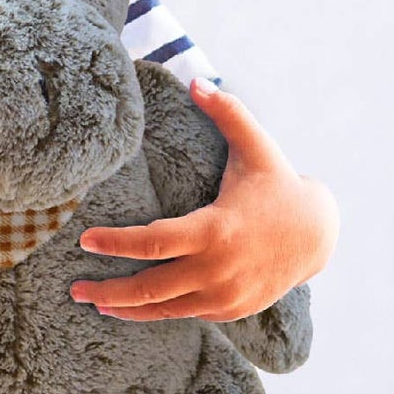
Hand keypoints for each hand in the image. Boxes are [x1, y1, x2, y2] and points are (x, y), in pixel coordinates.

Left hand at [70, 83, 337, 321]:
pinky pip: (184, 314)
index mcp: (216, 230)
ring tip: (96, 303)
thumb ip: (228, 112)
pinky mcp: (231, 311)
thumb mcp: (257, 147)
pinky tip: (133, 307)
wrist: (318, 235)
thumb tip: (195, 79)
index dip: (116, 243)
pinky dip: (157, 311)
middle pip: (149, 287)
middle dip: (107, 291)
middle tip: (75, 289)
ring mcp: (225, 297)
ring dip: (126, 308)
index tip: (85, 240)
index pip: (153, 243)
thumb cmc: (278, 186)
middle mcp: (218, 270)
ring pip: (164, 310)